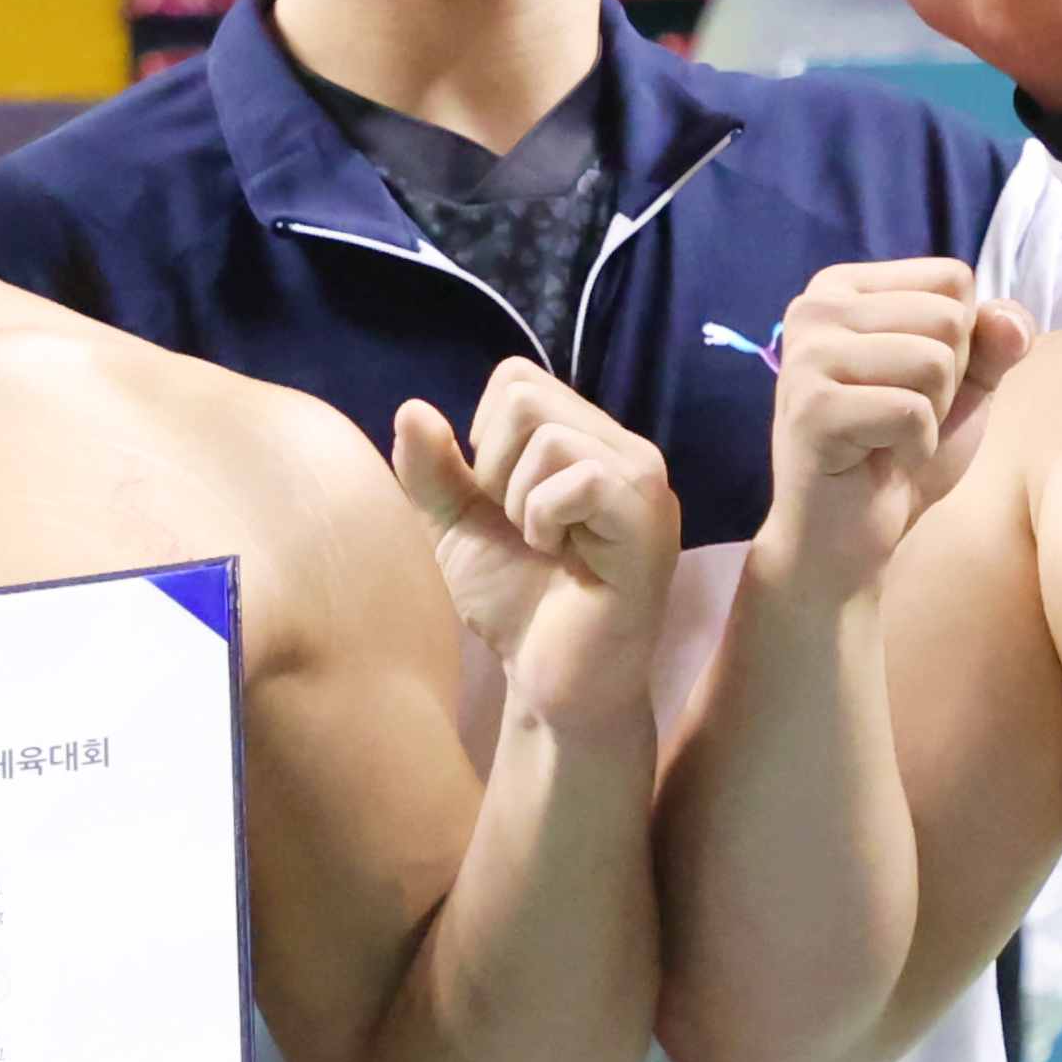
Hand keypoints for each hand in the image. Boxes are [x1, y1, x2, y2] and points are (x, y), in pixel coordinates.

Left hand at [390, 358, 680, 743]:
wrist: (550, 682)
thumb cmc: (513, 602)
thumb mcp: (454, 528)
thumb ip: (430, 471)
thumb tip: (412, 408)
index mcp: (584, 438)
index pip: (515, 379)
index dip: (484, 440)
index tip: (500, 504)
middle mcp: (622, 447)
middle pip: (525, 397)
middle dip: (495, 471)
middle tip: (522, 529)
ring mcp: (642, 480)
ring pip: (548, 437)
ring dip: (520, 503)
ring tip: (544, 546)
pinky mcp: (649, 519)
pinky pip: (580, 480)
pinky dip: (545, 521)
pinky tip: (562, 558)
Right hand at [755, 259, 1030, 588]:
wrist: (848, 534)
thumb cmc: (900, 451)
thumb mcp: (964, 384)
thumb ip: (994, 341)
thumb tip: (1011, 321)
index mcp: (843, 287)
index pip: (953, 278)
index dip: (960, 339)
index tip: (913, 382)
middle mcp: (814, 307)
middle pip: (947, 317)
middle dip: (947, 380)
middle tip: (901, 418)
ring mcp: (806, 356)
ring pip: (933, 360)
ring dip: (932, 414)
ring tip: (889, 437)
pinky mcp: (811, 409)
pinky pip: (912, 411)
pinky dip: (915, 446)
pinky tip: (878, 459)